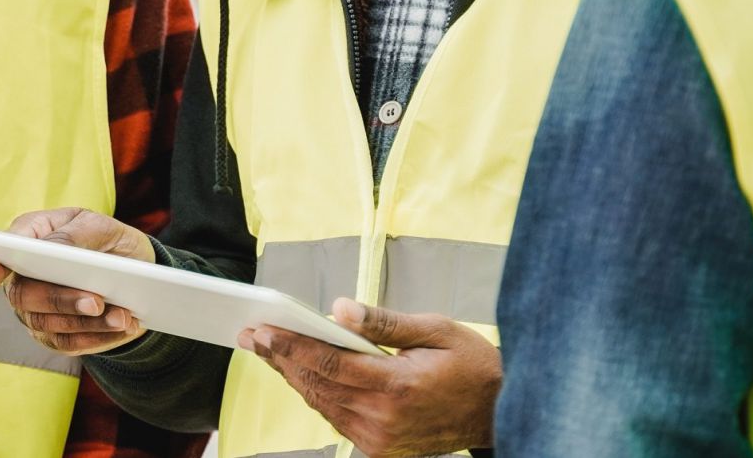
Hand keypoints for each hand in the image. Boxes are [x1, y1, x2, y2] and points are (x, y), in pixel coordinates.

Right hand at [0, 207, 153, 354]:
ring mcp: (35, 311)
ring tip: (123, 316)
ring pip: (49, 325)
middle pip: (23, 297)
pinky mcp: (55, 336)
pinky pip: (69, 344)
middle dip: (61, 300)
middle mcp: (22, 279)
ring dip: (89, 323)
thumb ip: (71, 234)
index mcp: (28, 240)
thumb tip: (49, 249)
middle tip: (97, 301)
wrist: (133, 270)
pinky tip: (123, 326)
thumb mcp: (97, 225)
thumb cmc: (106, 239)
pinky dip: (98, 337)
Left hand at [238, 298, 500, 456]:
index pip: (329, 363)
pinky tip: (303, 375)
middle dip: (281, 358)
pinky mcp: (381, 449)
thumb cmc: (471, 365)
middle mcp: (383, 419)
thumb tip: (338, 309)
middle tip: (252, 335)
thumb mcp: (436, 328)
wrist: (500, 411)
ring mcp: (380, 439)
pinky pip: (338, 419)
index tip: (263, 329)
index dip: (291, 345)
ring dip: (294, 377)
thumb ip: (383, 321)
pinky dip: (318, 395)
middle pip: (318, 385)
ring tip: (269, 351)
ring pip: (323, 404)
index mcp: (397, 386)